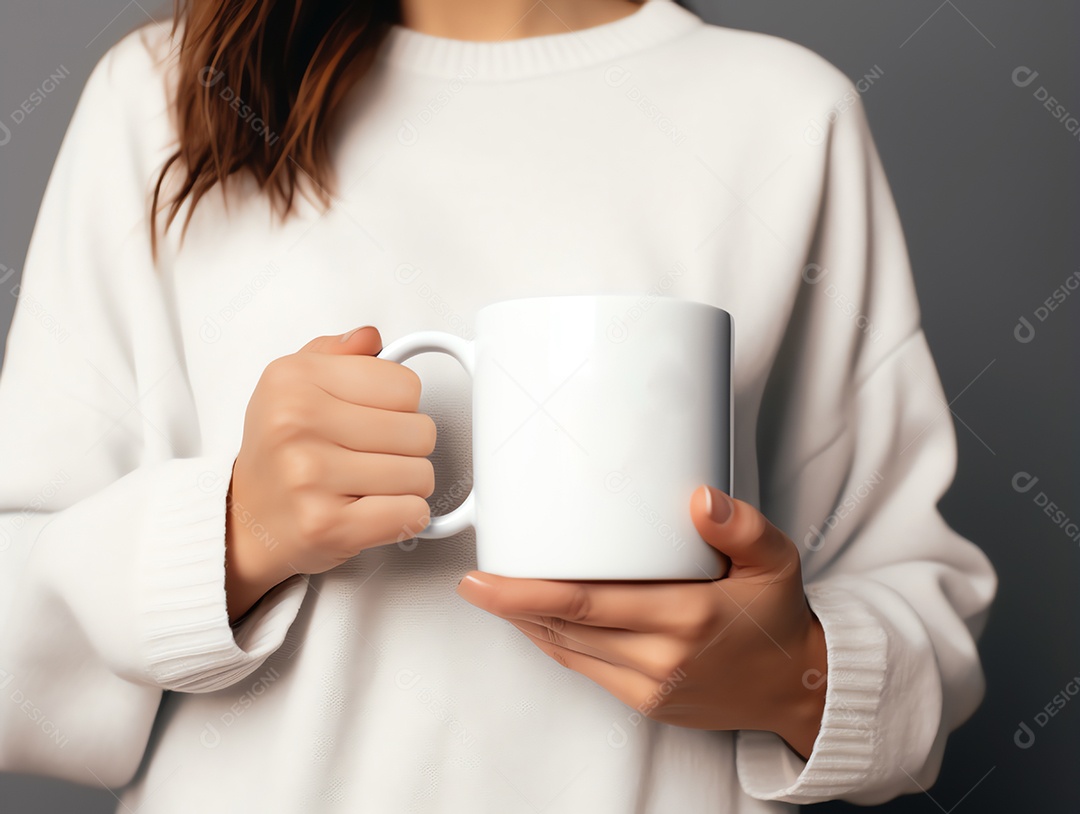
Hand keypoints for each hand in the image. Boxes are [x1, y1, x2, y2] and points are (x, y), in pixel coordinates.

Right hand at [225, 326, 435, 621]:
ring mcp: (310, 476)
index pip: (406, 385)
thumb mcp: (292, 385)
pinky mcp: (327, 525)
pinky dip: (405, 517)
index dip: (401, 407)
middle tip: (372, 457)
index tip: (373, 419)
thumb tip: (370, 337)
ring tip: (369, 485)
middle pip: (420, 431)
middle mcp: (297, 422)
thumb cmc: (279, 452)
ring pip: (420, 474)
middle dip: (407, 449)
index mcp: (294, 379)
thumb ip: (337, 354)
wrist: (245, 521)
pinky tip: (374, 511)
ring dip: (407, 486)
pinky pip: (411, 514)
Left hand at [455, 485, 827, 757]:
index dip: (526, 594)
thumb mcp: (776, 561)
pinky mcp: (646, 703)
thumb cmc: (776, 617)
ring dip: (527, 625)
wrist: (794, 687)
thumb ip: (741, 526)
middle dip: (510, 607)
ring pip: (568, 652)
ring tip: (495, 596)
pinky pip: (585, 669)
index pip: (586, 603)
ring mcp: (650, 685)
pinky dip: (555, 644)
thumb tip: (699, 498)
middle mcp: (662, 655)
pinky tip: (537, 622)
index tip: (486, 579)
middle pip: (565, 628)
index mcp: (687, 615)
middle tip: (472, 583)